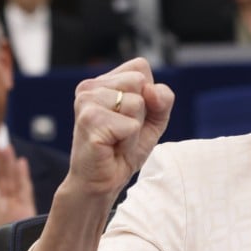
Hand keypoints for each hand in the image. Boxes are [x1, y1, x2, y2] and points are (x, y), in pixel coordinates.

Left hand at [0, 143, 36, 221]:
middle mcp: (9, 204)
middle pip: (5, 177)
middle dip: (0, 160)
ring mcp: (19, 206)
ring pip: (13, 179)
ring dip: (10, 162)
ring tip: (7, 147)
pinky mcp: (27, 210)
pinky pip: (24, 189)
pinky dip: (23, 175)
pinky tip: (21, 162)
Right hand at [66, 57, 174, 198]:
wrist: (101, 182)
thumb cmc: (122, 150)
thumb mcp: (153, 120)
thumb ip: (162, 99)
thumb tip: (150, 90)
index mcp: (101, 81)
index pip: (140, 67)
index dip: (148, 95)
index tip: (130, 116)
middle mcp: (89, 87)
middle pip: (139, 82)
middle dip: (141, 112)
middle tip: (122, 131)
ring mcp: (87, 102)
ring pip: (137, 103)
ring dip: (134, 129)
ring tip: (117, 140)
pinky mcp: (90, 121)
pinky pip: (131, 126)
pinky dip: (129, 142)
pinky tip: (111, 148)